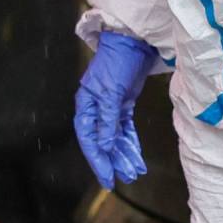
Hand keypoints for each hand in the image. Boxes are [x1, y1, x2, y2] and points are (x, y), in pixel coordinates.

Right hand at [73, 30, 161, 189]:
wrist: (133, 43)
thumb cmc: (117, 63)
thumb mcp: (111, 93)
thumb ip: (107, 120)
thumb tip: (103, 146)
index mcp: (86, 105)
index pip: (89, 138)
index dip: (97, 159)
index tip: (106, 177)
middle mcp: (96, 109)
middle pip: (102, 141)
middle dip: (112, 161)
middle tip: (123, 179)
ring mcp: (110, 107)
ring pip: (116, 138)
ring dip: (124, 155)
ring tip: (134, 172)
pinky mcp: (124, 105)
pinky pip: (125, 130)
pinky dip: (131, 143)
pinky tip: (136, 156)